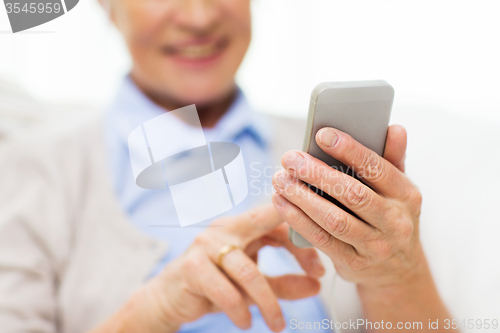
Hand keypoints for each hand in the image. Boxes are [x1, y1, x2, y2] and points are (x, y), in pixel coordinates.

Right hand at [132, 205, 323, 332]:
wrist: (168, 297)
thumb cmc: (213, 284)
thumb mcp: (252, 283)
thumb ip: (283, 283)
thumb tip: (316, 286)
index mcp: (241, 225)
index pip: (277, 220)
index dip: (301, 240)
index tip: (320, 268)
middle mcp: (225, 228)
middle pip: (267, 226)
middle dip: (296, 248)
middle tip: (319, 274)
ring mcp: (206, 245)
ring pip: (249, 270)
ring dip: (269, 301)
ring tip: (278, 324)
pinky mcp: (192, 267)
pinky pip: (225, 290)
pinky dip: (240, 309)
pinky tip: (247, 322)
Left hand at [271, 125, 424, 287]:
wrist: (399, 270)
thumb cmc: (391, 217)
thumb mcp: (399, 190)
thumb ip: (393, 159)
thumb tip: (395, 128)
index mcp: (406, 195)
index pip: (377, 168)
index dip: (349, 150)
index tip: (322, 133)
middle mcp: (395, 221)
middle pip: (352, 194)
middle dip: (316, 173)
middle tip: (290, 158)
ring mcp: (375, 246)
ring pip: (334, 219)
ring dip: (302, 197)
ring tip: (280, 179)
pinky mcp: (353, 263)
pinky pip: (322, 239)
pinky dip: (298, 220)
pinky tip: (281, 202)